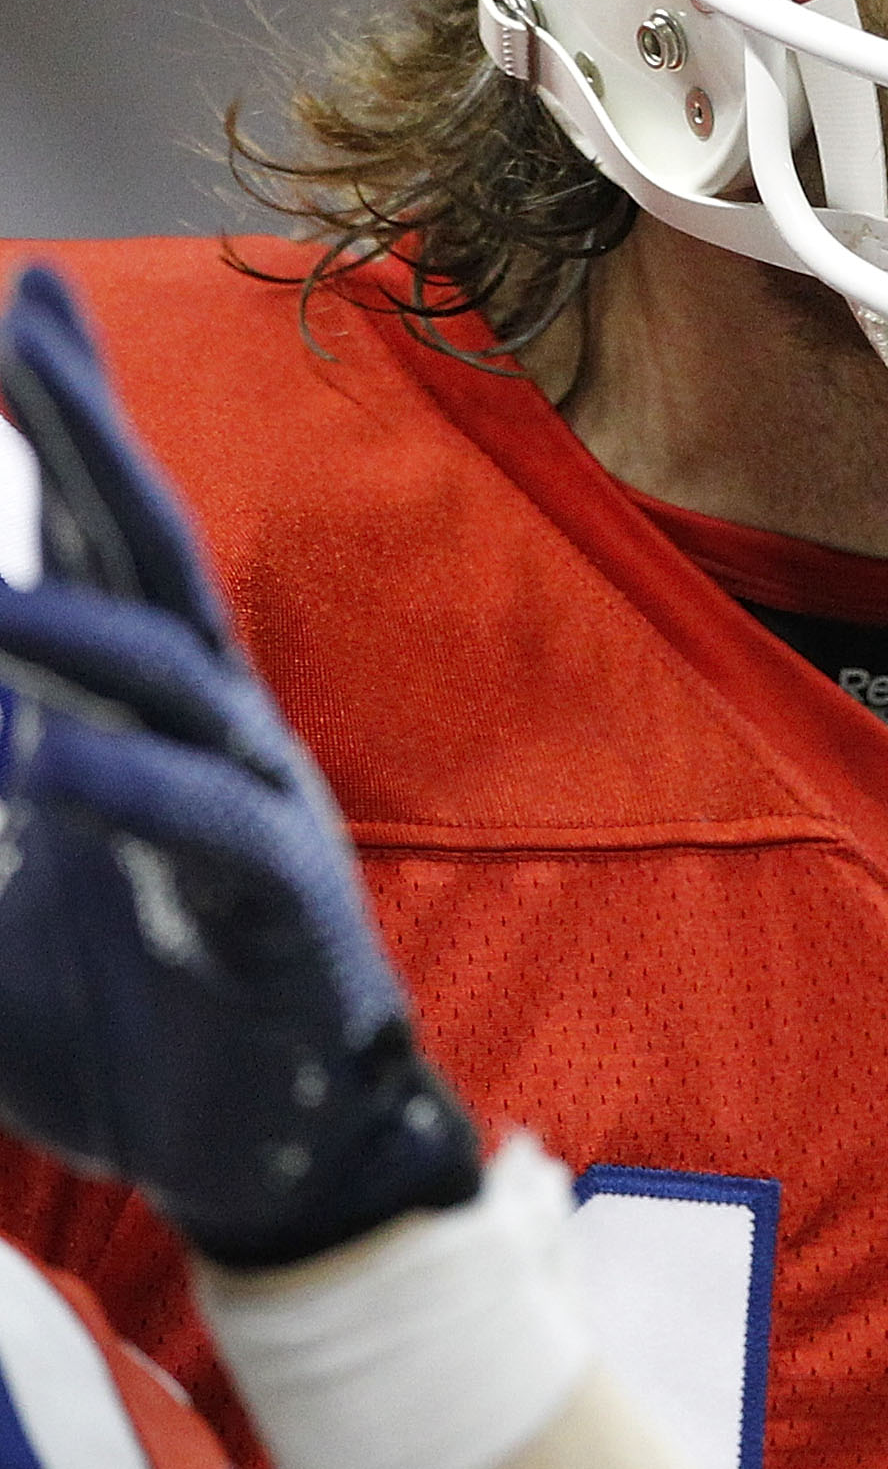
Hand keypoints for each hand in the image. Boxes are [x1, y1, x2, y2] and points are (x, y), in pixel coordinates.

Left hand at [0, 264, 480, 1265]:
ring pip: (174, 676)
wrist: (266, 1164)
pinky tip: (28, 757)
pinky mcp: (281, 902)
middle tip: (29, 328)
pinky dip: (113, 786)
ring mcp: (256, 804)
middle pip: (154, 551)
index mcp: (150, 716)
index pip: (107, 539)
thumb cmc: (127, 1028)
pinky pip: (202, 825)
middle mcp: (213, 730)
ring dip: (69, 624)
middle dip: (91, 438)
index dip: (71, 423)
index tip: (24, 303)